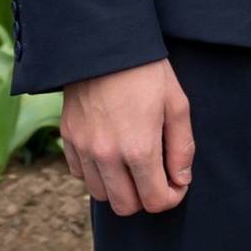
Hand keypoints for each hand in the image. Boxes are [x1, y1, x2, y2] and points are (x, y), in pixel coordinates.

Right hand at [61, 60, 195, 216]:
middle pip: (125, 206)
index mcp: (139, 149)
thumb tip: (181, 180)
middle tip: (155, 177)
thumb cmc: (147, 72)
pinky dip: (96, 172)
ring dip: (119, 188)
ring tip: (132, 165)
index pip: (154, 201)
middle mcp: (107, 155)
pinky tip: (110, 153)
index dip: (171, 198)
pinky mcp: (68, 137)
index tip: (176, 183)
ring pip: (100, 194)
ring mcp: (84, 148)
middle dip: (145, 198)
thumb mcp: (177, 105)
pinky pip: (80, 173)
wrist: (104, 44)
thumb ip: (182, 148)